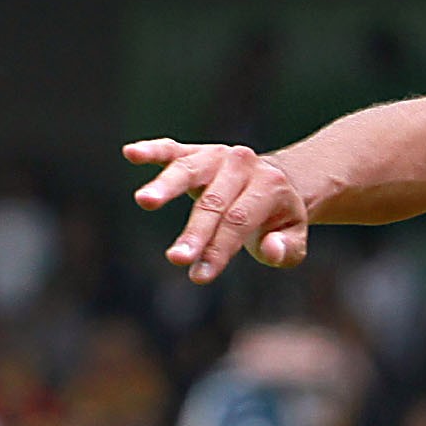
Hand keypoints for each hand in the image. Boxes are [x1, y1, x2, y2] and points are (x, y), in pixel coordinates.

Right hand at [126, 138, 311, 281]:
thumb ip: (285, 249)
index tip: (200, 275)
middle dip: (195, 233)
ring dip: (165, 187)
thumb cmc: (278, 219)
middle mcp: (242, 165)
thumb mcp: (293, 239)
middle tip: (176, 258)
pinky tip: (131, 153)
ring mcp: (217, 155)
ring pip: (189, 171)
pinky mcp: (194, 151)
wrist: (275, 182)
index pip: (239, 221)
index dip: (219, 250)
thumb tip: (269, 248)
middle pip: (214, 203)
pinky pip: (172, 149)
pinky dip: (152, 150)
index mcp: (269, 187)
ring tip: (144, 201)